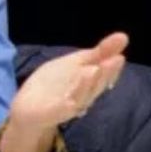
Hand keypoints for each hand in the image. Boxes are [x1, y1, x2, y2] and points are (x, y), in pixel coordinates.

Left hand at [0, 32, 129, 151]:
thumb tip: (122, 37)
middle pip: (97, 84)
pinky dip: (71, 100)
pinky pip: (66, 107)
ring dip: (90, 84)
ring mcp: (71, 105)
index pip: (103, 70)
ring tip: (96, 68)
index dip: (113, 58)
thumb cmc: (54, 84)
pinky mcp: (56, 114)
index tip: (123, 41)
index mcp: (89, 82)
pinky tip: (75, 93)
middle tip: (118, 58)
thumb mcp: (74, 62)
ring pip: (84, 95)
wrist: (28, 109)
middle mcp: (84, 94)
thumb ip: (97, 53)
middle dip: (107, 72)